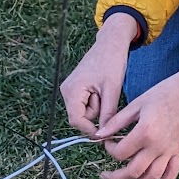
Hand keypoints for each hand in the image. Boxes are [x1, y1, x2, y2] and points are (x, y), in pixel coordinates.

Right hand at [60, 14, 139, 135]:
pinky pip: (85, 104)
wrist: (110, 43)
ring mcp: (69, 89)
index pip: (76, 120)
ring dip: (97, 107)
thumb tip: (104, 134)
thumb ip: (107, 113)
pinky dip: (95, 101)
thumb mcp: (112, 90)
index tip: (107, 132)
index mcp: (72, 90)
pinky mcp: (75, 89)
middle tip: (107, 96)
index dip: (90, 129)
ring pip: (84, 111)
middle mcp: (66, 91)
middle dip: (96, 113)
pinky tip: (101, 89)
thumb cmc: (112, 62)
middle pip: (80, 117)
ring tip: (105, 90)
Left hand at [95, 66, 178, 178]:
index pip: (121, 153)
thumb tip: (99, 135)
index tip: (108, 143)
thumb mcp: (136, 104)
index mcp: (144, 133)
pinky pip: (172, 174)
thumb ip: (116, 122)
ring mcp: (169, 151)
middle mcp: (157, 146)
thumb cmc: (162, 93)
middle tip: (105, 176)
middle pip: (133, 172)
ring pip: (151, 178)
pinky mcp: (178, 152)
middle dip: (116, 178)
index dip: (109, 150)